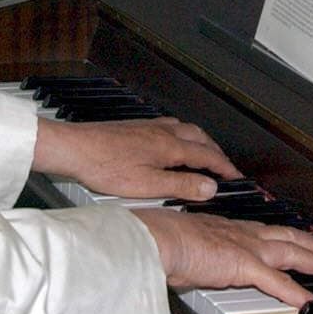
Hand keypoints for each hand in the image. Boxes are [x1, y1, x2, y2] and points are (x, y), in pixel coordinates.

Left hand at [33, 116, 240, 201]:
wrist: (75, 148)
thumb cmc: (105, 167)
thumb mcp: (147, 185)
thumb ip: (181, 185)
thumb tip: (210, 187)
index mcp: (170, 147)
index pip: (208, 156)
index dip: (225, 168)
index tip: (237, 177)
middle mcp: (163, 132)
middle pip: (200, 138)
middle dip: (216, 152)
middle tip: (224, 167)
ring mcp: (149, 127)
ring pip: (186, 129)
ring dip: (200, 141)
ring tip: (204, 154)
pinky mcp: (136, 127)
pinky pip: (169, 126)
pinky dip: (182, 135)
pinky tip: (172, 142)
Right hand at [131, 208, 312, 308]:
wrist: (156, 239)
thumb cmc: (165, 242)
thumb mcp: (194, 249)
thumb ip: (207, 259)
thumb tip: (206, 268)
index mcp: (235, 230)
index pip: (276, 233)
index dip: (301, 238)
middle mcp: (247, 234)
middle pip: (295, 239)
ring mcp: (248, 248)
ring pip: (295, 254)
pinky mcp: (243, 265)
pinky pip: (276, 281)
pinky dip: (296, 292)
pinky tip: (310, 303)